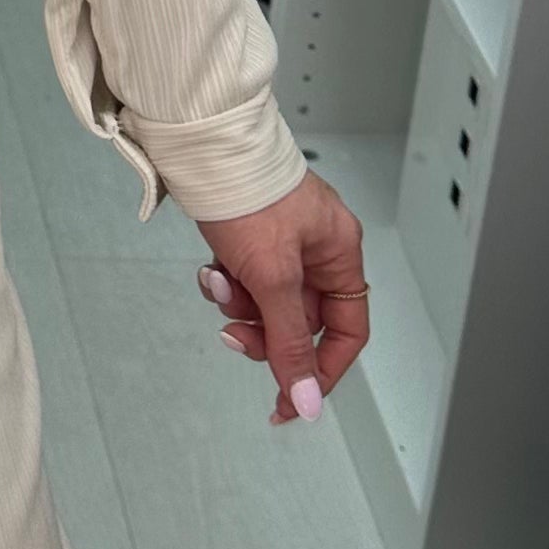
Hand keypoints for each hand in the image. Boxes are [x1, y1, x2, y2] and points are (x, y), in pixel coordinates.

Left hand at [193, 170, 369, 429]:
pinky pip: (243, 280)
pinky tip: (212, 264)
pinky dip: (224, 280)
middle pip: (298, 323)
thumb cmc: (249, 191)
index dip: (321, 371)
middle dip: (263, 332)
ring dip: (237, 303)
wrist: (202, 148)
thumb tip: (307, 397)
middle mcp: (317, 249)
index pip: (346, 333)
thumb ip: (290, 342)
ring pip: (265, 304)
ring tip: (220, 280)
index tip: (292, 400)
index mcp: (340, 254)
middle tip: (235, 334)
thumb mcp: (272, 278)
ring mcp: (282, 243)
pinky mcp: (250, 238)